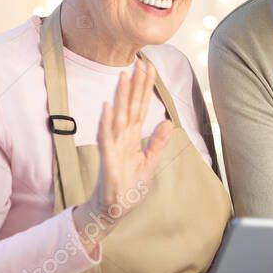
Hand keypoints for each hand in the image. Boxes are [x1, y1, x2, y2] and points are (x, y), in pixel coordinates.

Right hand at [72, 61, 173, 245]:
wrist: (114, 210)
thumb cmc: (129, 187)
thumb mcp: (149, 164)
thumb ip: (157, 143)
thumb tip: (167, 122)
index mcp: (132, 137)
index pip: (140, 107)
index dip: (145, 88)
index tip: (149, 68)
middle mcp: (122, 138)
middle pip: (130, 107)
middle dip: (135, 85)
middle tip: (139, 63)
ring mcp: (113, 147)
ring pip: (117, 117)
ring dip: (119, 97)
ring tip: (122, 76)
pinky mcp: (107, 159)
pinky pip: (105, 138)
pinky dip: (105, 122)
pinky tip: (106, 107)